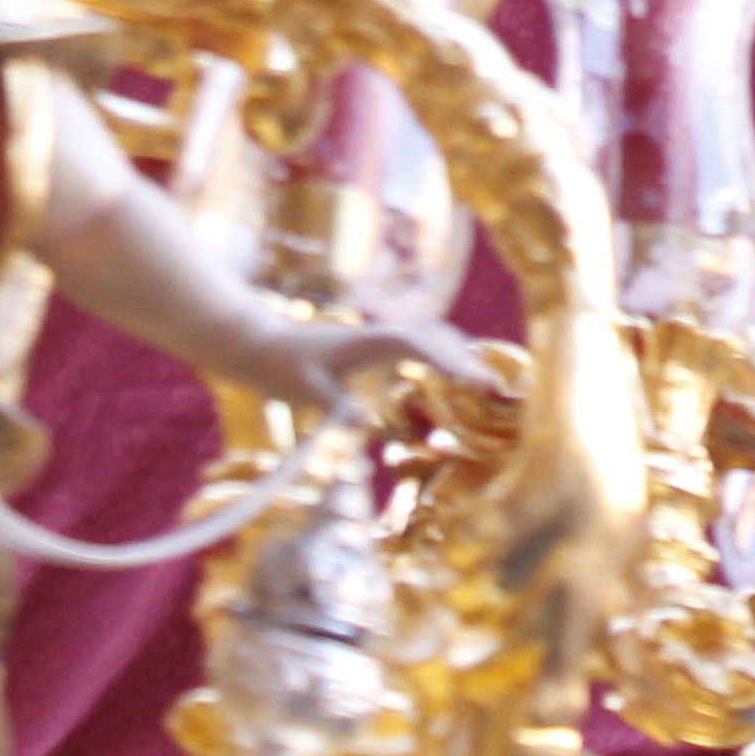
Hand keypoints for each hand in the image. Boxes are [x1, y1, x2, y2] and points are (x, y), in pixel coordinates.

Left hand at [231, 307, 484, 418]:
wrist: (257, 344)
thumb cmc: (279, 367)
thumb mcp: (302, 389)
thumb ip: (332, 404)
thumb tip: (361, 421)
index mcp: (365, 342)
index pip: (418, 344)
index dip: (450, 361)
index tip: (478, 382)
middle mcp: (377, 334)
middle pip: (433, 335)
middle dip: (466, 358)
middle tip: (497, 388)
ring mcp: (376, 337)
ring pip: (428, 336)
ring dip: (457, 354)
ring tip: (483, 381)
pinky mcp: (373, 345)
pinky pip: (417, 344)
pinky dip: (441, 355)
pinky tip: (450, 373)